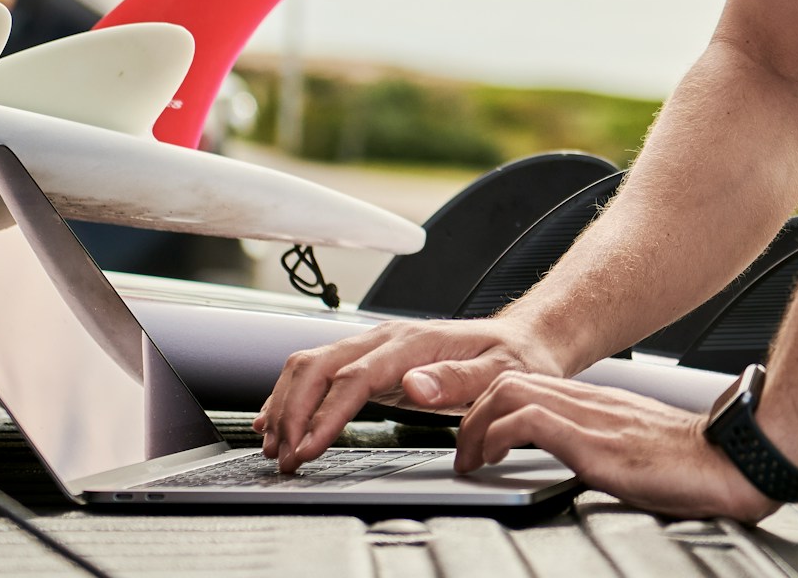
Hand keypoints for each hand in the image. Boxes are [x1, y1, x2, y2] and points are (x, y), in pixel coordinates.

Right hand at [255, 317, 559, 472]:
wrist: (523, 339)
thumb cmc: (514, 357)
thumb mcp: (502, 372)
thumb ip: (459, 380)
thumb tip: (415, 385)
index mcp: (413, 344)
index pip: (354, 377)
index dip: (325, 414)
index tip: (307, 448)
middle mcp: (387, 339)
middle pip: (319, 367)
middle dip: (292, 412)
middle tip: (283, 456)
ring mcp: (377, 347)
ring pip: (311, 364)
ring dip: (286, 403)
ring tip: (274, 446)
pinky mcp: (373, 361)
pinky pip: (321, 372)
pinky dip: (294, 394)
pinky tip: (280, 419)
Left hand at [455, 372, 787, 522]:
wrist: (728, 461)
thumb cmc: (689, 463)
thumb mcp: (632, 448)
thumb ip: (602, 443)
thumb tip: (578, 461)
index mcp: (597, 402)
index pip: (526, 383)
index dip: (487, 407)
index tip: (476, 441)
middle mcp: (589, 401)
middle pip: (507, 380)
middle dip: (470, 416)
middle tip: (464, 453)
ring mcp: (589, 418)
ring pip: (509, 391)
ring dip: (476, 426)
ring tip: (470, 460)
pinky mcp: (593, 443)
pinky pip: (529, 421)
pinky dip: (498, 436)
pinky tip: (494, 460)